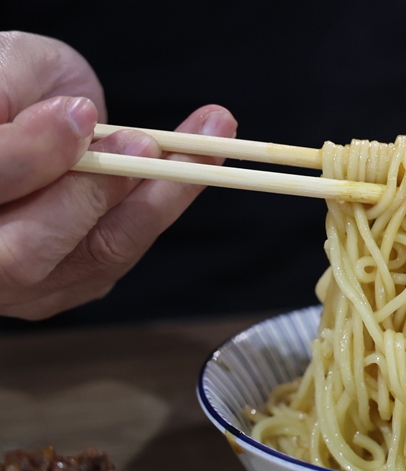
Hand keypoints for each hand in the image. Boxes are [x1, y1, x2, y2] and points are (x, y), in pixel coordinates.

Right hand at [0, 31, 237, 319]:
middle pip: (25, 256)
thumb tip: (71, 125)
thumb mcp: (6, 66)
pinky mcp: (74, 282)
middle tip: (144, 143)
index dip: (28, 160)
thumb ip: (11, 89)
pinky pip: (128, 249)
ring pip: (97, 255)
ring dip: (158, 198)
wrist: (26, 111)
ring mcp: (22, 284)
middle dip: (93, 195)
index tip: (80, 116)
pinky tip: (201, 158)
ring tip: (199, 145)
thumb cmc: (9, 85)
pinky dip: (170, 201)